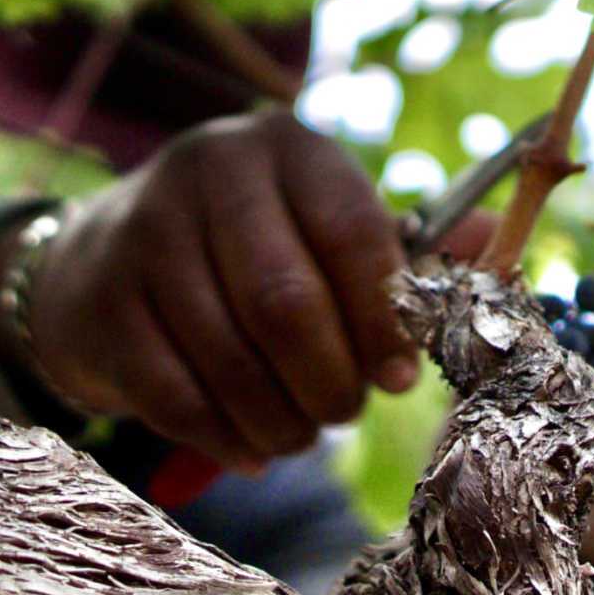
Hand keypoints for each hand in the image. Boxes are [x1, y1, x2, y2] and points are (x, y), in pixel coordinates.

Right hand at [20, 110, 431, 471]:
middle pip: (287, 302)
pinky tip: (253, 447)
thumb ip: (406, 251)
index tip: (401, 377)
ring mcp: (143, 233)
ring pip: (230, 358)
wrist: (105, 260)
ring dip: (283, 421)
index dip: (385, 319)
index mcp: (287, 147)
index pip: (353, 232)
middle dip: (331, 381)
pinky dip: (226, 439)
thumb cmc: (252, 249)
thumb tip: (492, 270)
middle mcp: (208, 172)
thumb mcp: (324, 225)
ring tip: (302, 432)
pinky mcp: (101, 304)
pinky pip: (176, 397)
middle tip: (344, 409)